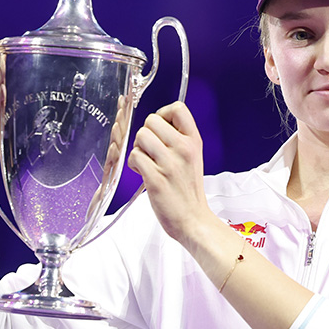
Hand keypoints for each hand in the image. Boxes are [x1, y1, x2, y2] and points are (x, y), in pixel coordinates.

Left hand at [127, 101, 213, 244]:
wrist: (193, 220)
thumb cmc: (188, 190)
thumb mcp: (193, 157)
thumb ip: (179, 138)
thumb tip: (157, 122)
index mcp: (194, 141)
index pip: (178, 109)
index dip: (163, 114)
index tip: (161, 129)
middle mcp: (183, 149)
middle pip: (151, 121)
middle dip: (146, 135)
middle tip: (152, 152)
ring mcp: (170, 164)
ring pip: (140, 137)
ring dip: (138, 150)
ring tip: (148, 163)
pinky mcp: (156, 179)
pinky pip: (134, 156)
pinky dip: (134, 165)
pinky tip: (144, 174)